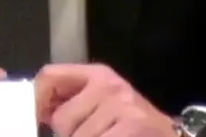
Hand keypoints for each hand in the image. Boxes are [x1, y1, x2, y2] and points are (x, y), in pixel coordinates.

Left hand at [35, 63, 175, 136]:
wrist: (169, 135)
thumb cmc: (131, 122)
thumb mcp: (102, 102)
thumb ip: (72, 101)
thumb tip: (36, 109)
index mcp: (97, 74)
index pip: (49, 76)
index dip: (37, 101)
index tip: (40, 119)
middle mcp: (109, 85)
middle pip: (61, 119)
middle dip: (69, 135)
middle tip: (93, 134)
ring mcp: (122, 106)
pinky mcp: (132, 125)